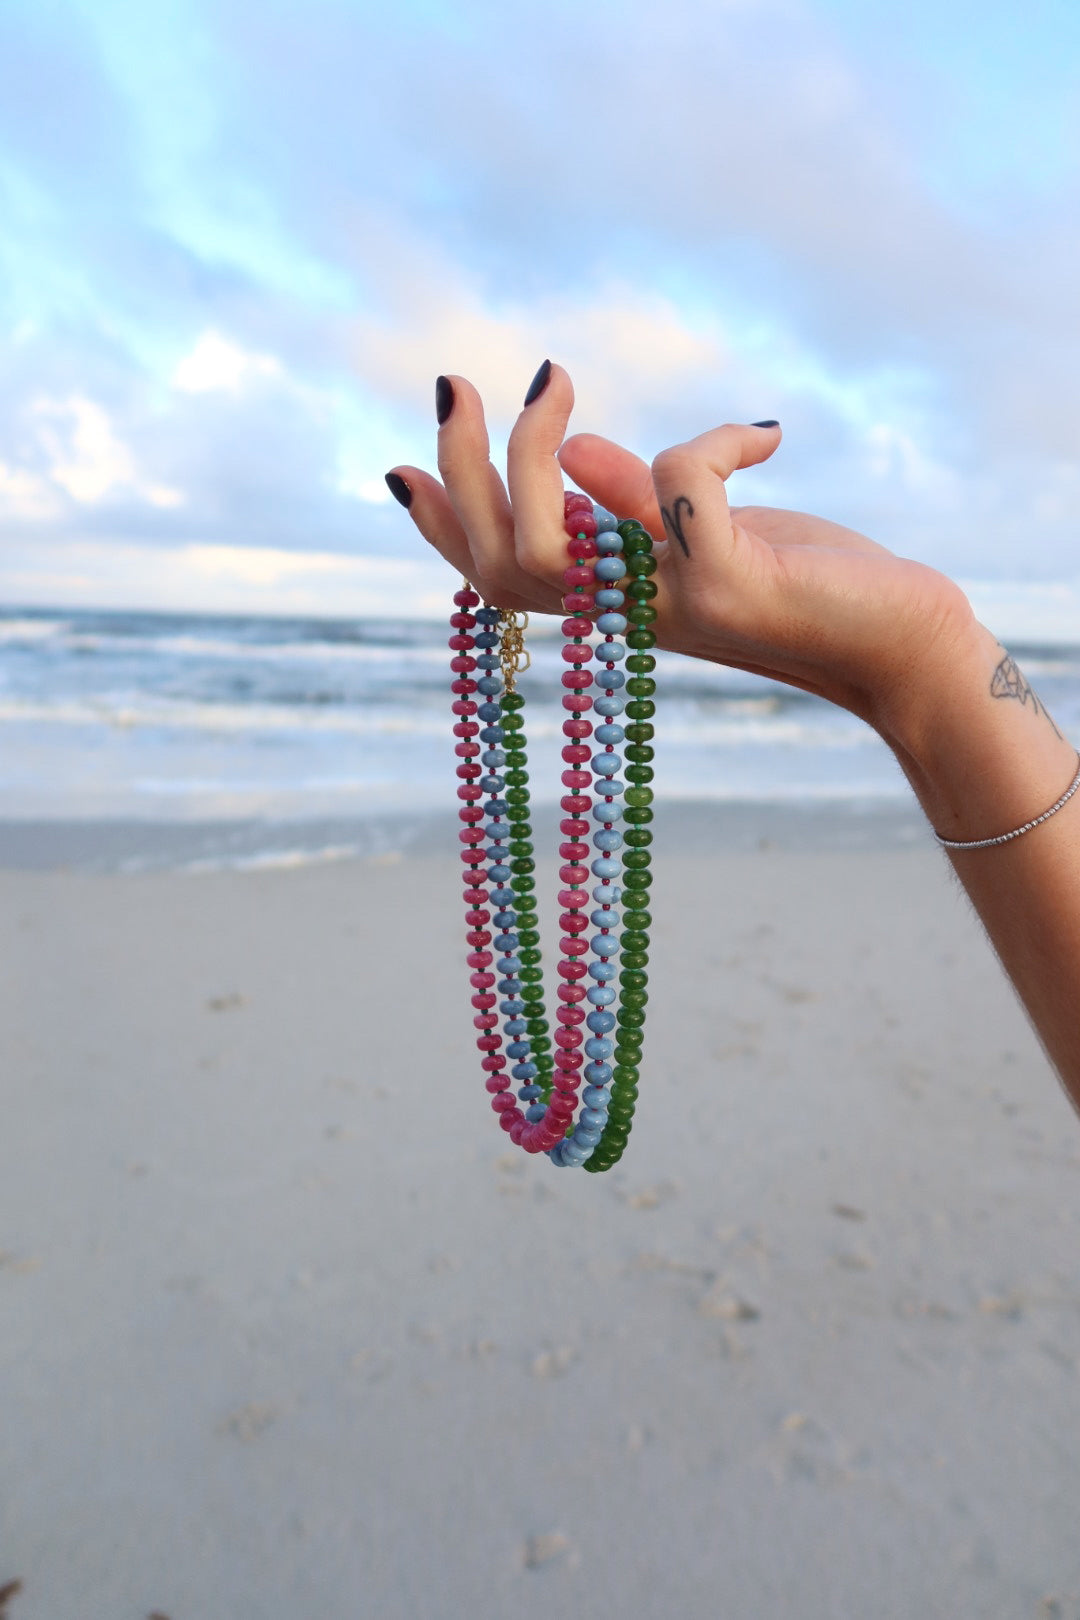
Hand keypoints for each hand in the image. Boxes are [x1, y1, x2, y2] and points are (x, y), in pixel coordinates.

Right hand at [388, 363, 978, 744]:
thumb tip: (574, 453)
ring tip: (554, 377)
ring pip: (550, 542)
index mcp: (611, 600)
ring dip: (533, 446)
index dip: (440, 527)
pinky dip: (714, 438)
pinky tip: (767, 436)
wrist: (897, 641)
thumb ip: (634, 503)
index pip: (495, 575)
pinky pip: (682, 482)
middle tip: (473, 381)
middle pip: (499, 559)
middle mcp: (627, 613)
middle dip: (463, 465)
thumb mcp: (705, 535)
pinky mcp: (731, 584)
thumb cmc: (807, 582)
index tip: (399, 468)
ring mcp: (673, 605)